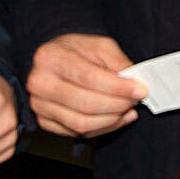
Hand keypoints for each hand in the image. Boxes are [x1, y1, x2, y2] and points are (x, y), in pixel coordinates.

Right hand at [26, 33, 142, 137]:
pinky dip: (101, 129)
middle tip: (135, 100)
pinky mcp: (44, 121)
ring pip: (81, 124)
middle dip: (117, 105)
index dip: (118, 88)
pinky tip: (115, 118)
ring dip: (111, 120)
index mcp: (50, 57)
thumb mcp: (99, 45)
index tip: (140, 90)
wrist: (56, 59)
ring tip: (127, 110)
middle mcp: (39, 82)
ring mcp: (39, 105)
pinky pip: (77, 133)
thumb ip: (118, 62)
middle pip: (85, 104)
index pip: (89, 78)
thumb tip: (135, 82)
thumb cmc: (77, 51)